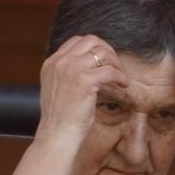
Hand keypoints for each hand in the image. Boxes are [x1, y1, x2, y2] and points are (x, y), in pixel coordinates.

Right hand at [35, 34, 129, 151]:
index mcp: (51, 63)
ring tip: (120, 77)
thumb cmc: (60, 119)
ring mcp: (71, 69)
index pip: (76, 41)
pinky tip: (123, 85)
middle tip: (115, 65)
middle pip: (90, 40)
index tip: (104, 60)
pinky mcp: (85, 80)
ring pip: (102, 53)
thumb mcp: (57, 89)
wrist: (57, 134)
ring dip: (115, 63)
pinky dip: (120, 77)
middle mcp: (60, 62)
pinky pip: (110, 71)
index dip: (94, 47)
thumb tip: (89, 67)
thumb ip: (67, 74)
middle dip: (107, 50)